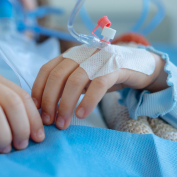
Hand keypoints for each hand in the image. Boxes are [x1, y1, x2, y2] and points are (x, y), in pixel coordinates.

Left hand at [31, 50, 166, 129]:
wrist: (141, 66)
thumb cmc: (107, 75)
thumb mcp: (84, 78)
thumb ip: (66, 86)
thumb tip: (45, 107)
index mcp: (71, 55)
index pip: (47, 69)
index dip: (38, 89)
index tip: (35, 109)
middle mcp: (82, 53)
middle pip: (58, 76)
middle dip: (49, 100)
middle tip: (48, 121)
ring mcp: (99, 58)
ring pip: (75, 80)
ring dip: (66, 104)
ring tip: (63, 123)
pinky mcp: (116, 66)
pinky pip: (98, 84)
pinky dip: (88, 101)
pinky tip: (82, 115)